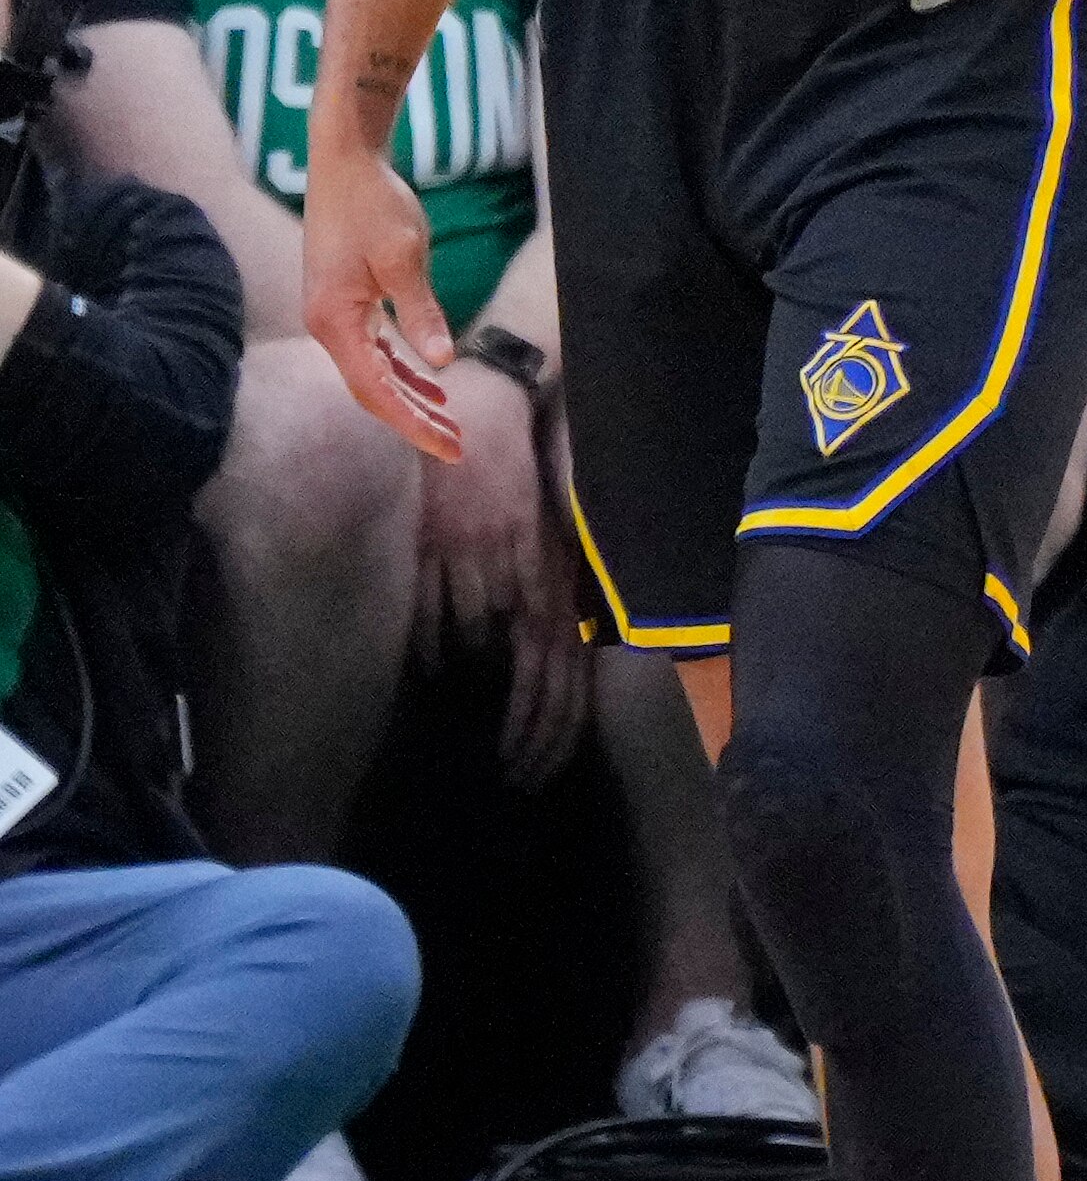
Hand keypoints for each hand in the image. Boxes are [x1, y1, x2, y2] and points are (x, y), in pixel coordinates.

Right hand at [303, 140, 457, 459]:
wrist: (346, 161)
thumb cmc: (374, 203)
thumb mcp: (404, 257)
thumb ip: (421, 311)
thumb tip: (442, 361)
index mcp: (335, 321)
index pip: (376, 390)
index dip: (412, 424)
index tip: (448, 448)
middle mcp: (327, 325)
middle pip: (372, 390)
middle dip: (414, 420)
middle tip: (457, 447)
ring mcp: (333, 314)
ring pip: (373, 372)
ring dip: (410, 398)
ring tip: (449, 424)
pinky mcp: (344, 301)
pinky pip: (372, 350)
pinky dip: (400, 370)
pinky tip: (428, 384)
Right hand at [412, 364, 587, 783]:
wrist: (483, 406)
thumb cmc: (519, 479)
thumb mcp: (551, 539)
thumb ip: (553, 594)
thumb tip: (563, 655)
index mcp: (555, 574)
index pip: (565, 671)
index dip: (554, 727)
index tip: (540, 767)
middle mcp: (521, 574)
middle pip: (528, 675)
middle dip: (520, 733)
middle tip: (511, 774)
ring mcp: (474, 561)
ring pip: (473, 649)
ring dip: (470, 698)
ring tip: (466, 738)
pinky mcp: (431, 545)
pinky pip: (426, 617)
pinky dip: (427, 653)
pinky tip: (429, 679)